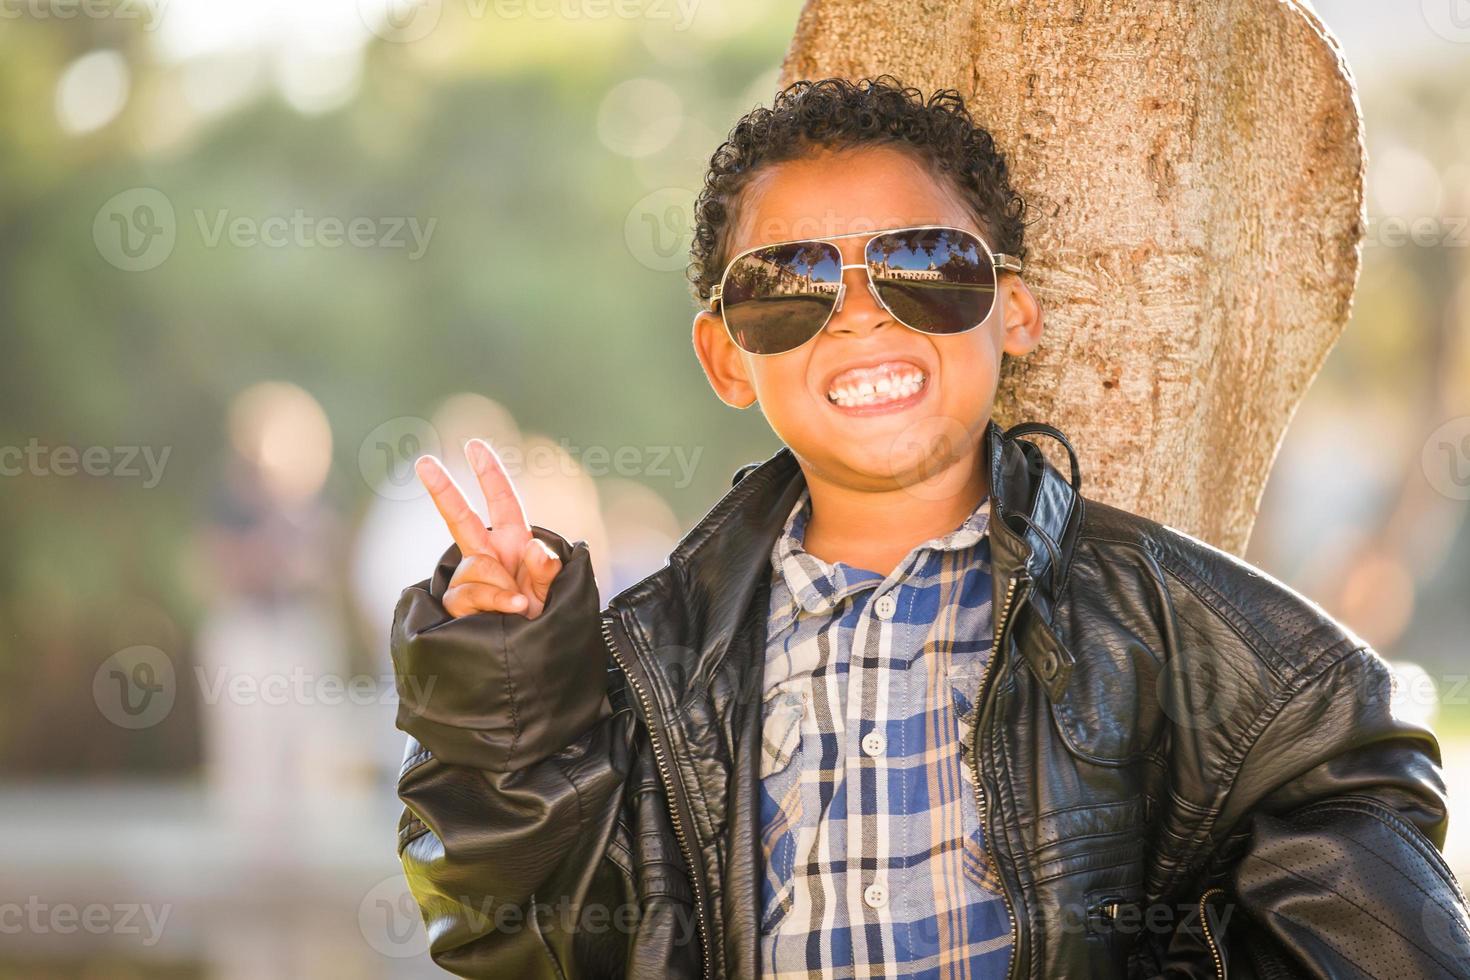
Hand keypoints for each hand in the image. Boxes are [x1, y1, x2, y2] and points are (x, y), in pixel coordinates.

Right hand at [415, 439, 562, 619]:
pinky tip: (509, 611)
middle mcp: (489, 557)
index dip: (490, 474)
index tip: (473, 446)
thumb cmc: (544, 624)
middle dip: (442, 490)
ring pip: (475, 567)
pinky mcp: (458, 605)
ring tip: (520, 605)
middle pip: (460, 519)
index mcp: (514, 545)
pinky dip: (493, 601)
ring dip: (501, 585)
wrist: (527, 664)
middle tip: (423, 462)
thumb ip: (548, 571)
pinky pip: (469, 594)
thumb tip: (534, 548)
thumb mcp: (555, 595)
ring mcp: (470, 580)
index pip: (502, 503)